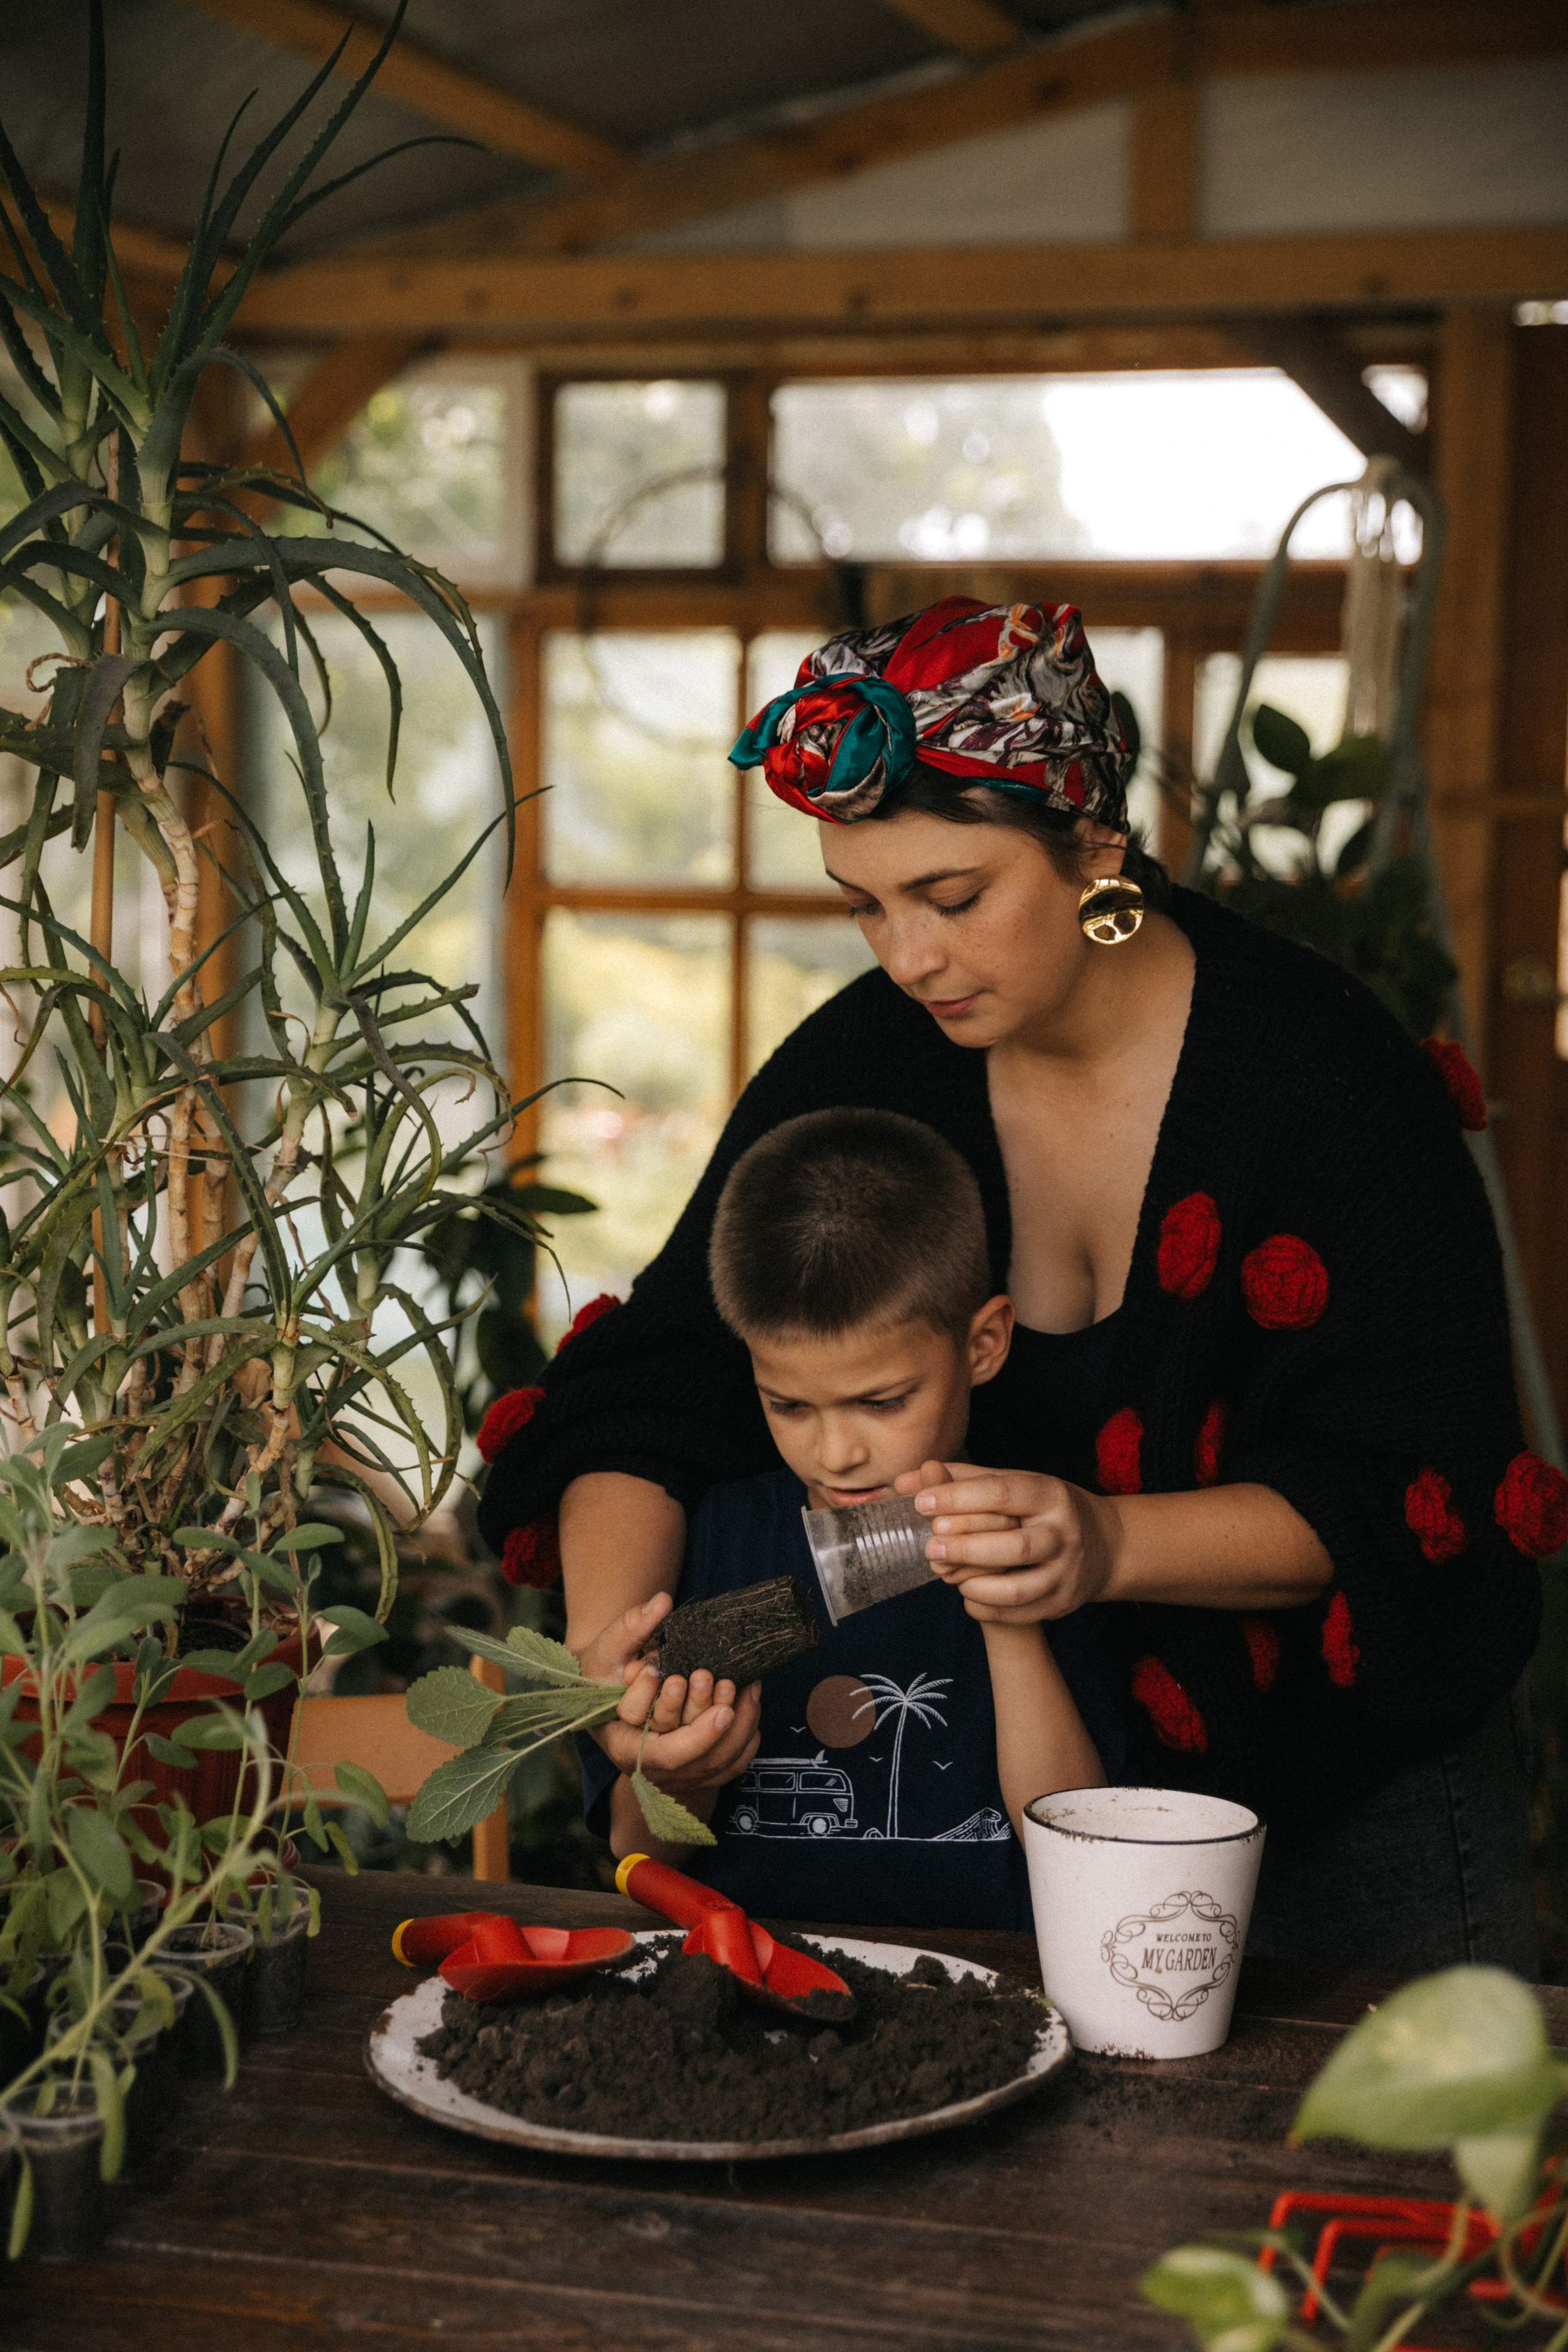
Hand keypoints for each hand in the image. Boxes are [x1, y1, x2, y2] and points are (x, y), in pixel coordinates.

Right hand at [576, 1592, 761, 1794]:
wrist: (612, 1693)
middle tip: (726, 1683)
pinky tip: (752, 1700)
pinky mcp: (700, 1766)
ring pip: (719, 1763)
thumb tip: (661, 1602)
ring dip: (738, 1725)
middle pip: (693, 1760)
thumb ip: (630, 1628)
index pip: (660, 1750)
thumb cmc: (606, 1673)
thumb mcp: (608, 1650)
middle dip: (712, 1723)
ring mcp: (679, 1772)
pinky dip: (747, 1734)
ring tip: (747, 1686)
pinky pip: (734, 1761)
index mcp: (624, 1746)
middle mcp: (653, 1767)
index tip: (683, 1680)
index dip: (677, 1719)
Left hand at [895, 1459, 1120, 1622]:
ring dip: (975, 1584)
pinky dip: (985, 1607)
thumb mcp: (1013, 1484)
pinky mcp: (1062, 1603)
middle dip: (965, 1548)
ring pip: (1017, 1588)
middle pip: (1012, 1546)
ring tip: (946, 1574)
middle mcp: (1063, 1533)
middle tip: (929, 1546)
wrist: (1103, 1545)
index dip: (958, 1498)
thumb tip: (904, 1483)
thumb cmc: (1041, 1509)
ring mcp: (1065, 1572)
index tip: (922, 1503)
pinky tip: (966, 1594)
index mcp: (1050, 1494)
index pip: (1002, 1493)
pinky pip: (1018, 1614)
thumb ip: (959, 1480)